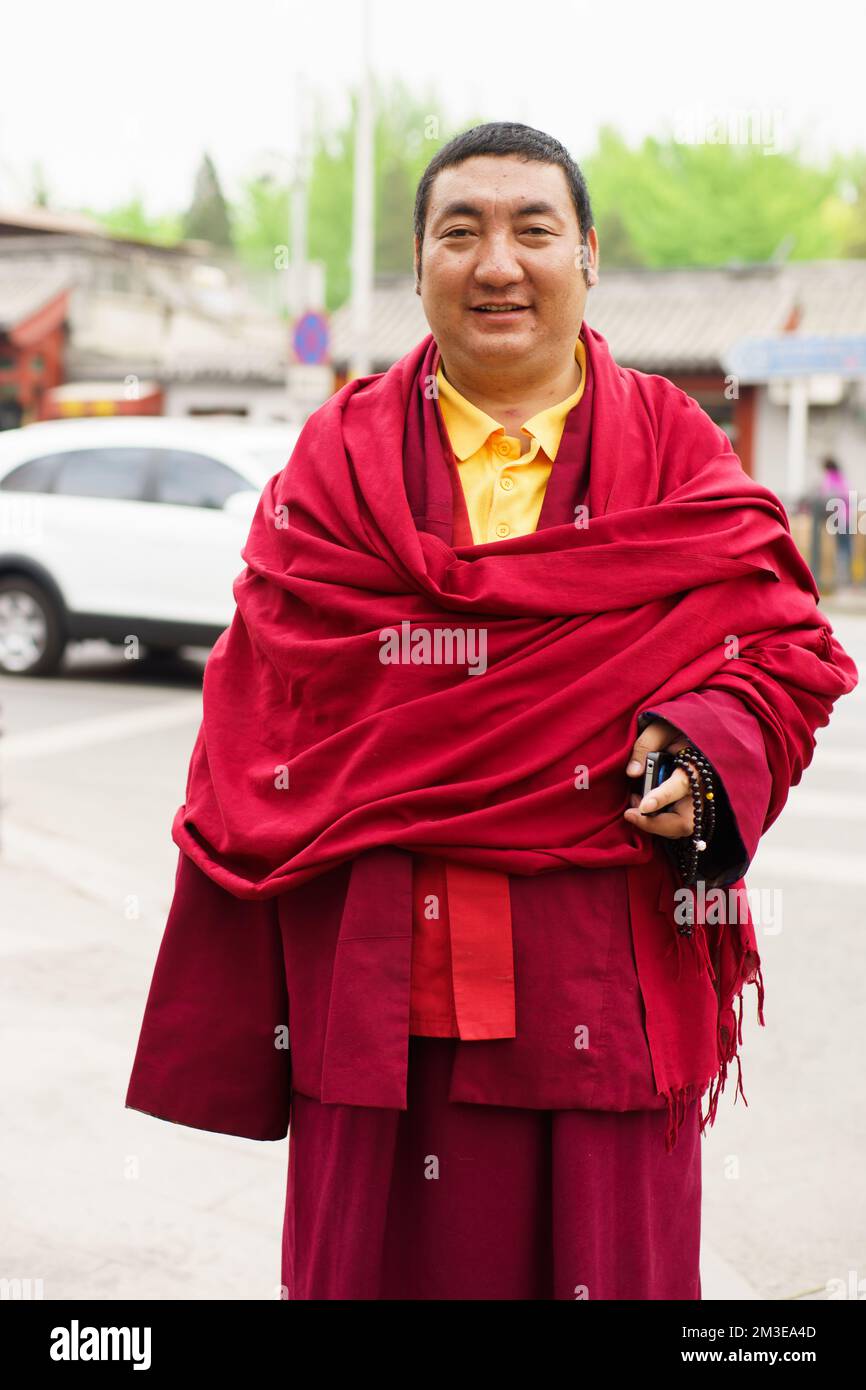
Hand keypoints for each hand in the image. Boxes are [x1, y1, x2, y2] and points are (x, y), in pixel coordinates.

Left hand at [623, 718, 698, 839]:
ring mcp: (696, 803)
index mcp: (696, 765)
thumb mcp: (659, 728)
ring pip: (680, 828)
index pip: (680, 786)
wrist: (690, 735)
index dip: (661, 798)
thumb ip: (645, 745)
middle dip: (656, 824)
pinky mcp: (688, 810)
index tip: (643, 807)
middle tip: (630, 814)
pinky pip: (674, 827)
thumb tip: (632, 772)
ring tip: (634, 805)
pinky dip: (657, 824)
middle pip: (685, 821)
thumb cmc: (674, 730)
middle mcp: (700, 790)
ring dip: (654, 824)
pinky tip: (642, 806)